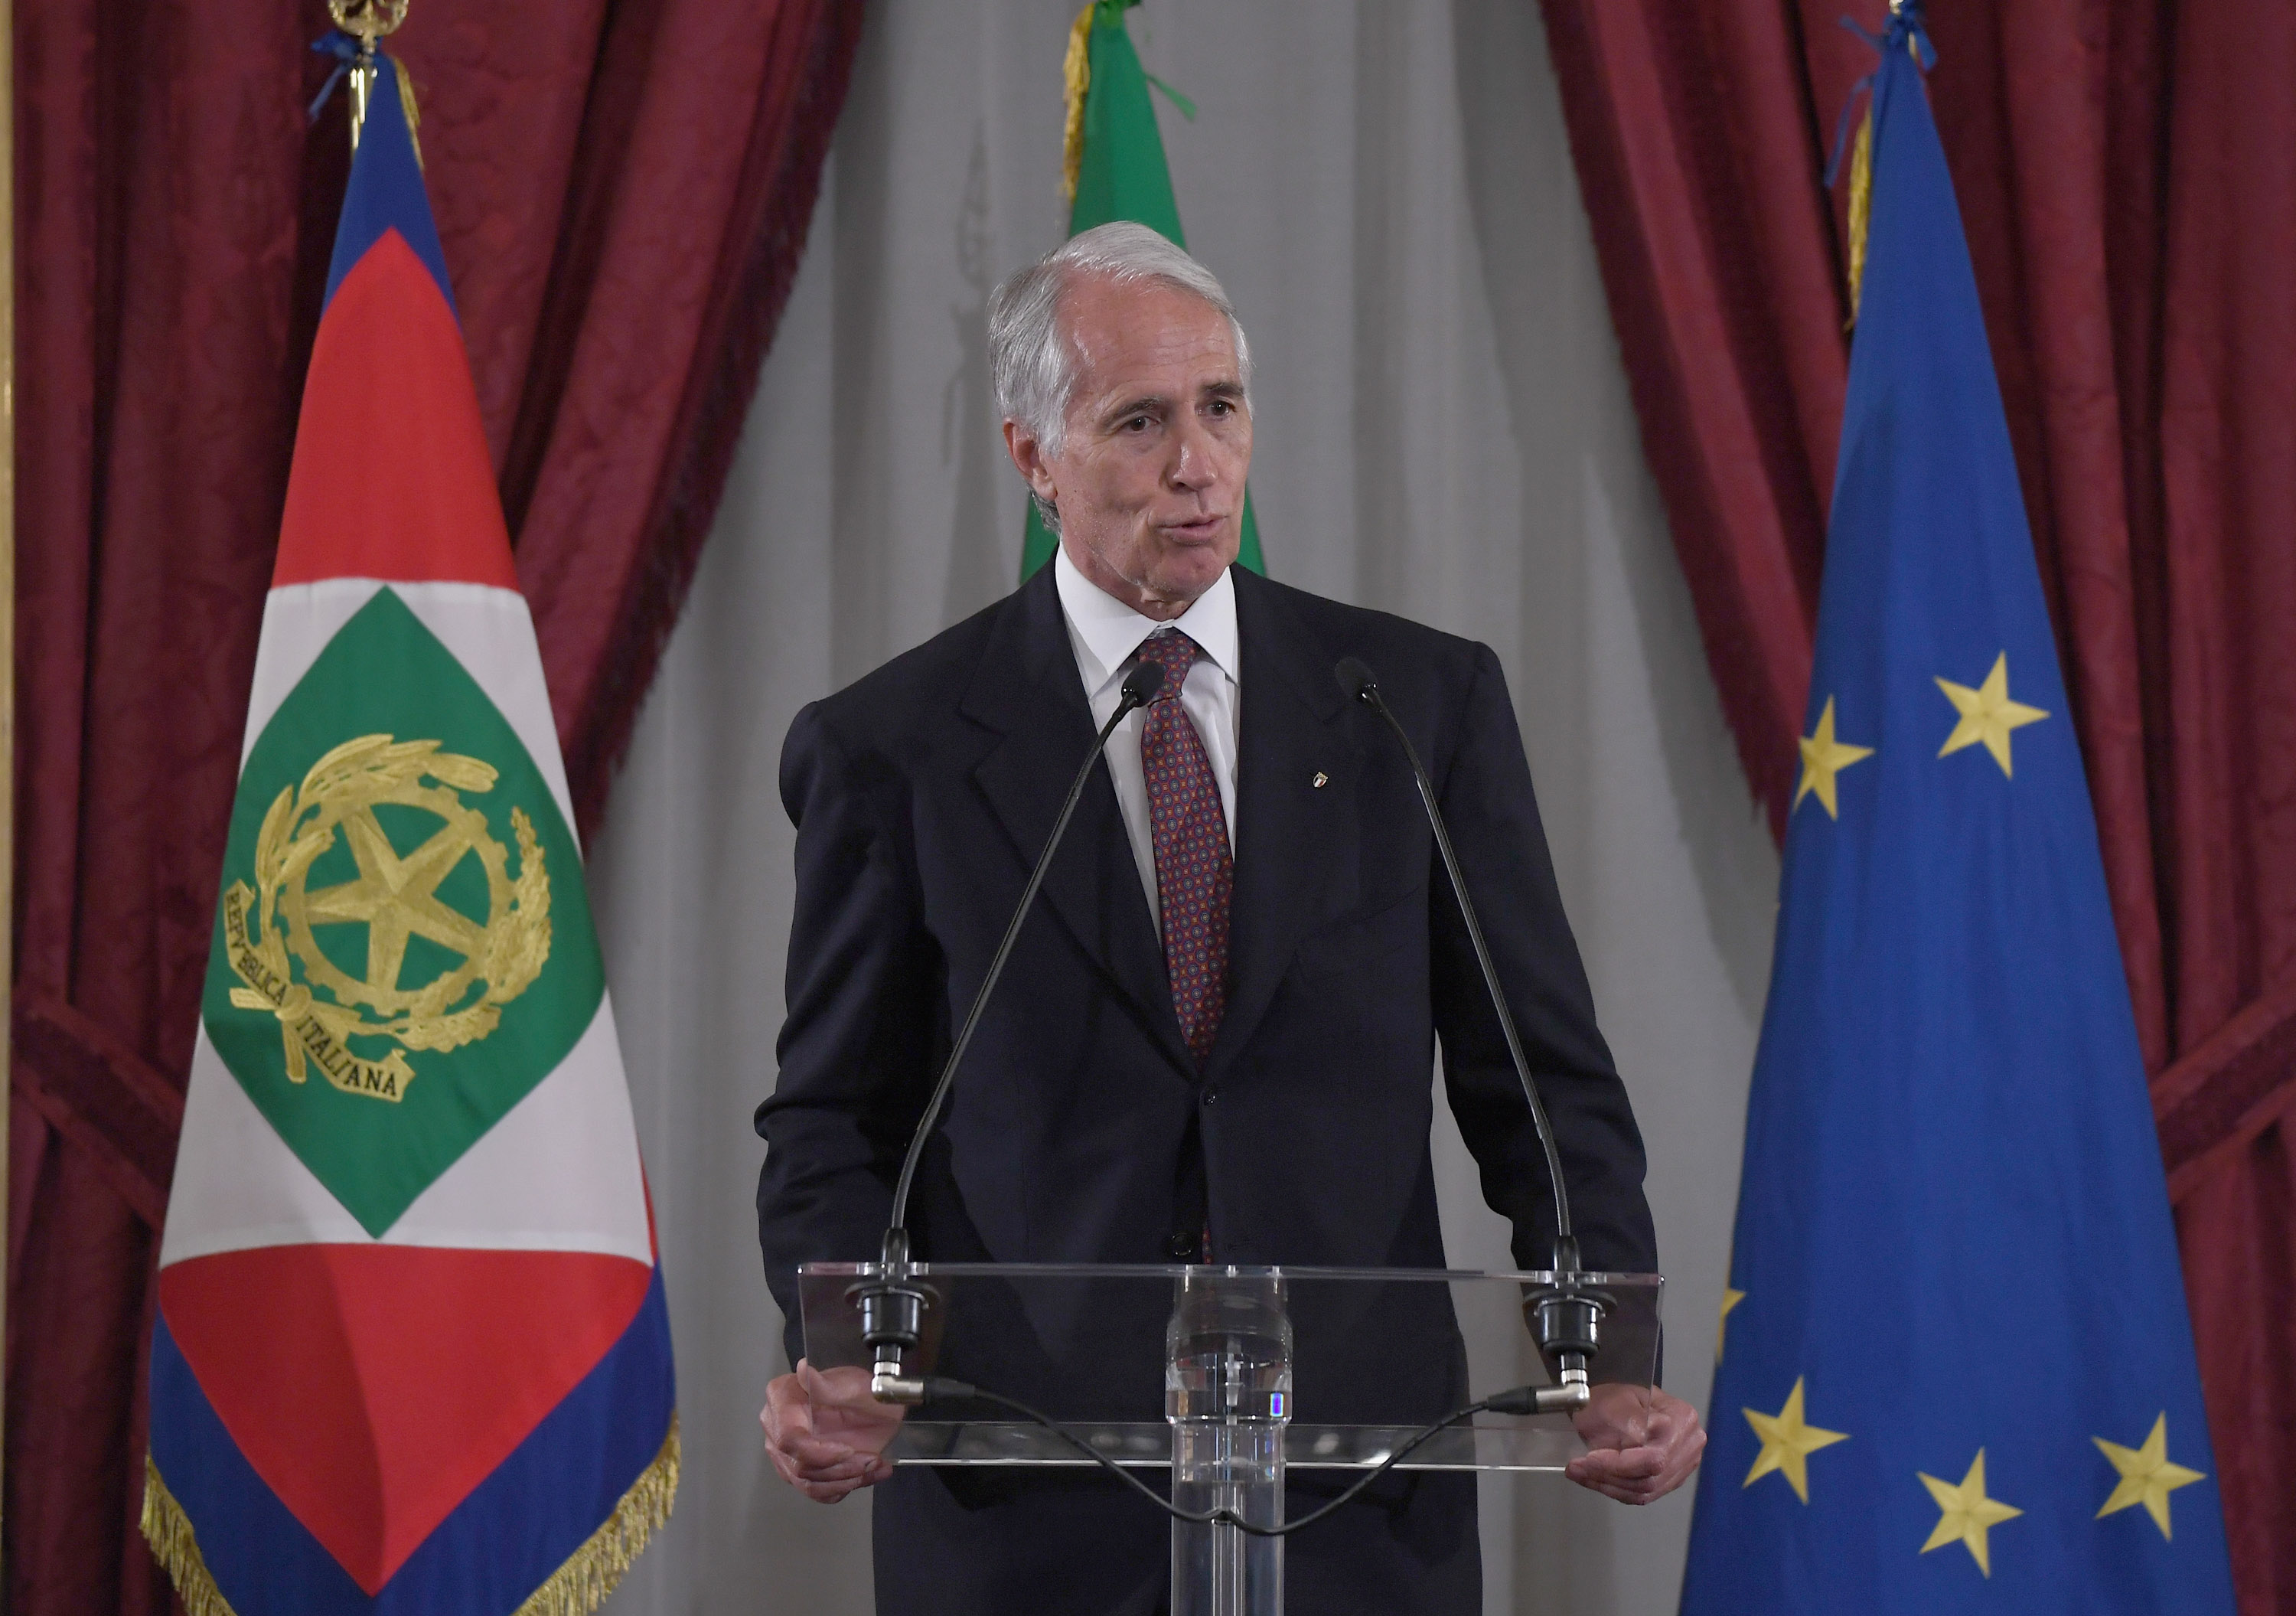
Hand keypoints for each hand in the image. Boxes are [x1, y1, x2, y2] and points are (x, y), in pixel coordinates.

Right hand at [761, 1360, 904, 1502]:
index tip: (848, 1451)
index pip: (788, 1439)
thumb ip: (826, 1383)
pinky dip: (846, 1487)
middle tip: (871, 1460)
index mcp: (782, 1398)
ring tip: (874, 1465)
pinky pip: (818, 1492)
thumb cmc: (862, 1390)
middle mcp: (777, 1426)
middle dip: (841, 1469)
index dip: (819, 1453)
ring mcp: (786, 1452)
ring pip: (808, 1484)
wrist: (876, 1407)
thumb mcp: (853, 1385)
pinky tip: (868, 1473)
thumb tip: (803, 1370)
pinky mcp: (800, 1471)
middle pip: (799, 1467)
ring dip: (847, 1480)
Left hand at [1564, 1383, 1704, 1503]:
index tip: (1590, 1458)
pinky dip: (1615, 1490)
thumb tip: (1637, 1443)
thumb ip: (1629, 1422)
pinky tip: (1596, 1479)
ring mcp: (1682, 1464)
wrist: (1616, 1403)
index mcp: (1682, 1418)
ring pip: (1644, 1491)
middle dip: (1608, 1476)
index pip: (1655, 1457)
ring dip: (1608, 1486)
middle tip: (1577, 1468)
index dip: (1619, 1463)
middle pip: (1650, 1479)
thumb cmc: (1617, 1397)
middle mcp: (1688, 1444)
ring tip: (1581, 1473)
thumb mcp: (1617, 1400)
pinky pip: (1643, 1495)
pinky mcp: (1669, 1479)